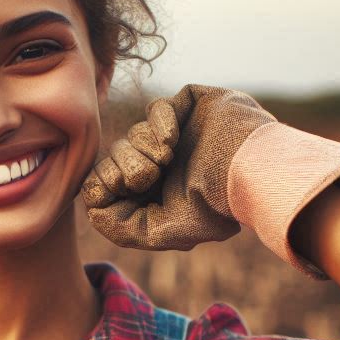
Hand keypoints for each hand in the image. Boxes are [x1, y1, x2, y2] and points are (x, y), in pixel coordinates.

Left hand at [84, 84, 339, 277]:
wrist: (248, 174)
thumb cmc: (210, 209)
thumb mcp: (159, 232)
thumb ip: (119, 226)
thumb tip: (91, 206)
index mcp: (157, 195)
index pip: (108, 182)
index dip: (101, 184)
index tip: (113, 188)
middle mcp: (165, 165)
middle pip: (115, 158)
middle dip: (122, 168)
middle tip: (145, 178)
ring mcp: (178, 135)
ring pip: (132, 134)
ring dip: (143, 150)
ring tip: (166, 162)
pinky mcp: (191, 107)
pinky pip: (155, 109)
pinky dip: (159, 125)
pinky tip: (174, 143)